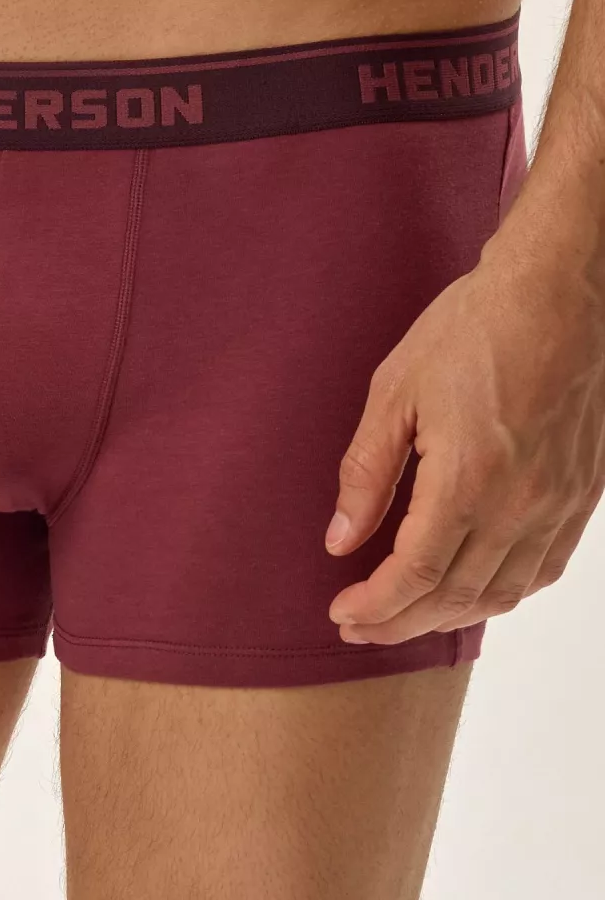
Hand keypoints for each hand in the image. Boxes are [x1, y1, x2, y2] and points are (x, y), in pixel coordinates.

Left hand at [325, 181, 604, 644]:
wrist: (559, 293)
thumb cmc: (471, 331)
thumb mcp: (395, 394)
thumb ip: (366, 475)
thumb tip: (340, 538)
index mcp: (468, 480)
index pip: (416, 574)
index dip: (376, 605)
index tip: (340, 613)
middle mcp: (521, 505)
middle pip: (456, 595)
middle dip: (401, 621)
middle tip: (359, 627)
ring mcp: (559, 503)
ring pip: (502, 592)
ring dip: (449, 616)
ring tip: (405, 617)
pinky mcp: (582, 494)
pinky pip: (543, 568)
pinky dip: (500, 593)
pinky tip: (473, 591)